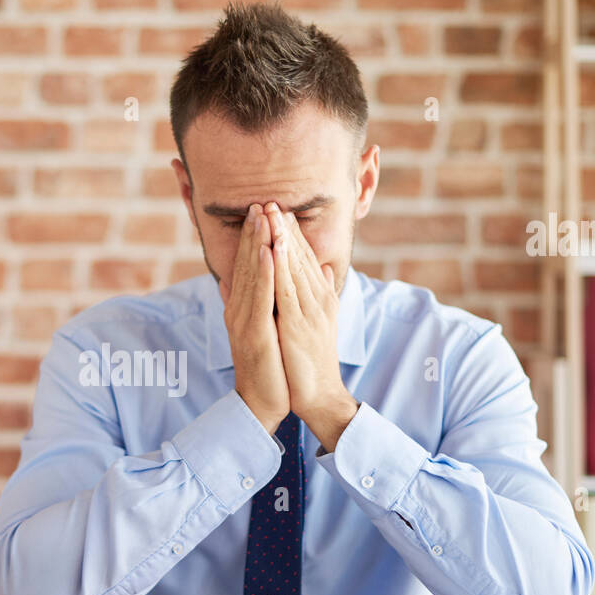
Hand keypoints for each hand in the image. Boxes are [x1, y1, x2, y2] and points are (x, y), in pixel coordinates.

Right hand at [219, 203, 287, 434]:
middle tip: (259, 203)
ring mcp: (244, 321)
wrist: (264, 403)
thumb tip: (253, 285)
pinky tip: (269, 252)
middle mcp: (238, 310)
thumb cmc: (270, 369)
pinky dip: (264, 273)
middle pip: (246, 265)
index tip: (262, 212)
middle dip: (253, 233)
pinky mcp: (254, 334)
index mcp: (243, 309)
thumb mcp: (267, 330)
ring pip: (251, 275)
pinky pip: (260, 298)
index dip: (254, 239)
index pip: (249, 267)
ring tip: (263, 217)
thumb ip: (262, 305)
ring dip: (257, 244)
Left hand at [266, 204, 358, 450]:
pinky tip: (272, 249)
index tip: (278, 209)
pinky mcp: (297, 326)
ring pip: (293, 268)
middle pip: (299, 257)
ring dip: (282, 239)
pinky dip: (279, 268)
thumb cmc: (314, 361)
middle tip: (271, 199)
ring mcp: (309, 312)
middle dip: (285, 228)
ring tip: (270, 213)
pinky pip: (286, 292)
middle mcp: (317, 299)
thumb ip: (319, 293)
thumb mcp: (318, 321)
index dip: (292, 233)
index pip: (304, 259)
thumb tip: (323, 270)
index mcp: (319, 298)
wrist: (319, 395)